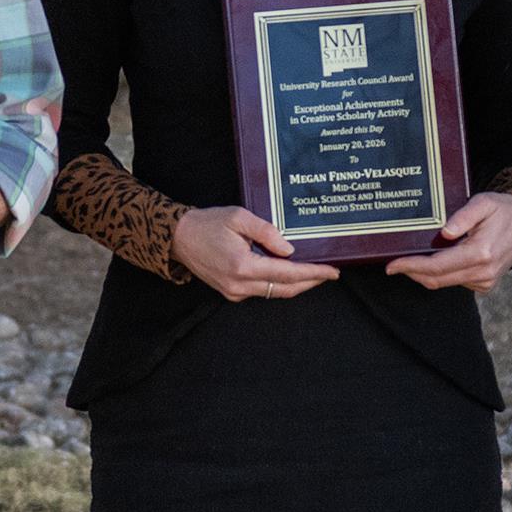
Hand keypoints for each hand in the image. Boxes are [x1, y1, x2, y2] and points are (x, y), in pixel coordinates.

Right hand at [172, 205, 337, 302]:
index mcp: (243, 266)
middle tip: (329, 273)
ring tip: (313, 273)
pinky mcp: (230, 293)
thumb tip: (290, 250)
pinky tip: (288, 274)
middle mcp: (239, 285)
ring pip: (274, 293)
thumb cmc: (208, 223)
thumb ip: (267, 232)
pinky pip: (261, 292)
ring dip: (296, 285)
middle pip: (285, 289)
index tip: (332, 271)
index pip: (288, 273)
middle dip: (310, 282)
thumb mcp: (239, 217)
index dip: (313, 273)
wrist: (179, 238)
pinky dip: (278, 284)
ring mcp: (234, 292)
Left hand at [385, 190, 511, 292]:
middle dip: (412, 273)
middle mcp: (483, 272)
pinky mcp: (486, 284)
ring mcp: (485, 281)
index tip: (392, 266)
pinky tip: (434, 261)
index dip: (411, 267)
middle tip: (393, 264)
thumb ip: (464, 216)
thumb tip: (445, 232)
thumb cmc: (502, 209)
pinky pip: (456, 283)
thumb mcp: (483, 202)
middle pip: (437, 280)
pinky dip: (441, 275)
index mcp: (481, 253)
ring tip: (411, 260)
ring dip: (425, 274)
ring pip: (444, 283)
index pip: (437, 266)